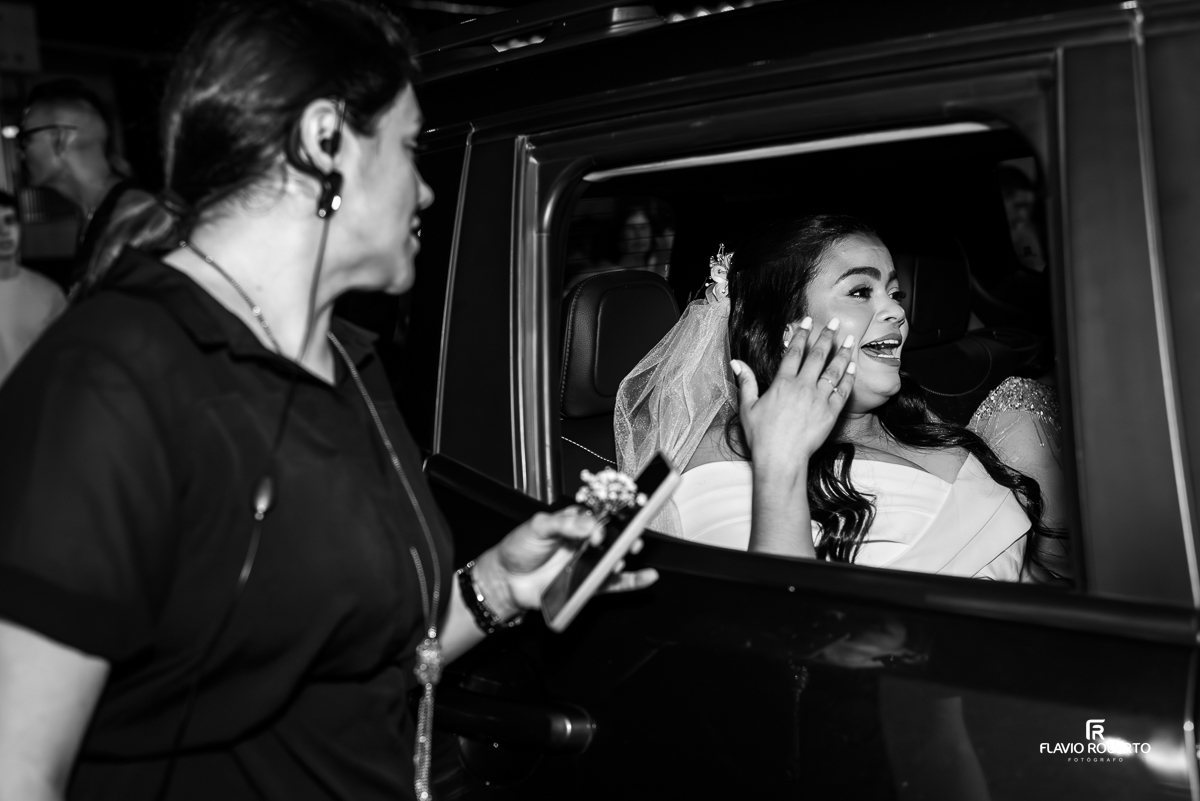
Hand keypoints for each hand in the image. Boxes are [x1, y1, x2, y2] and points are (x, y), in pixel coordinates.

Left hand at [473, 507, 658, 617]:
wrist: (506, 580)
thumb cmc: (519, 548)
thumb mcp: (538, 527)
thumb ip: (565, 523)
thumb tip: (592, 525)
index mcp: (576, 523)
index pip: (601, 515)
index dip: (615, 513)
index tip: (627, 510)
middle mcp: (586, 542)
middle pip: (614, 536)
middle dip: (626, 534)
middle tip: (629, 535)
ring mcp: (589, 563)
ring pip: (616, 558)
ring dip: (626, 555)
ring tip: (629, 550)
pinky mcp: (588, 584)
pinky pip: (615, 584)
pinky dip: (633, 581)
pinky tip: (647, 577)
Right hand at [732, 316, 855, 473]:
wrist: (781, 459)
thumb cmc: (761, 436)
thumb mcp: (747, 407)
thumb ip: (746, 382)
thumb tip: (736, 362)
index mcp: (782, 383)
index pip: (794, 352)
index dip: (801, 334)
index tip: (807, 321)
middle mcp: (803, 387)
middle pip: (818, 356)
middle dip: (826, 336)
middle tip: (834, 322)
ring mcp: (819, 399)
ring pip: (834, 370)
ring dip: (843, 353)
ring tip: (850, 339)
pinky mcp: (831, 413)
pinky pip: (843, 391)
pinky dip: (848, 378)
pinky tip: (852, 367)